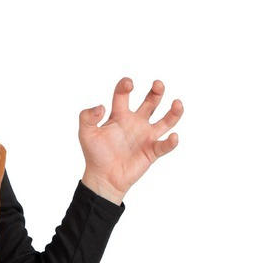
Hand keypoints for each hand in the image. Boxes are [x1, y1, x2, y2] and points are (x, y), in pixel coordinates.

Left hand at [78, 78, 182, 204]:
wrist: (103, 178)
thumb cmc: (95, 155)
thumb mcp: (85, 134)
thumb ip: (87, 117)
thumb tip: (100, 107)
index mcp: (119, 115)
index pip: (123, 94)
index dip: (125, 86)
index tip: (129, 84)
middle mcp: (135, 122)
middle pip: (151, 102)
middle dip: (156, 92)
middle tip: (157, 84)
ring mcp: (145, 137)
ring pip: (166, 121)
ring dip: (174, 112)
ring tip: (177, 103)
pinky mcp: (151, 151)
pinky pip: (164, 146)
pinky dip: (170, 142)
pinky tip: (172, 137)